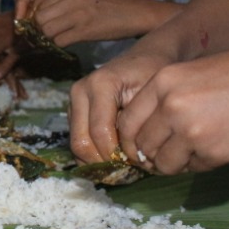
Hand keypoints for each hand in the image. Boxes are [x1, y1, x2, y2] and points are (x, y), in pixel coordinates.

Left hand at [33, 0, 173, 47]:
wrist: (134, 14)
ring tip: (64, 37)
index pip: (40, 6)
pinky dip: (63, 44)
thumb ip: (64, 3)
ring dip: (52, 38)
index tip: (49, 25)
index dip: (41, 19)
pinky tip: (73, 41)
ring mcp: (78, 15)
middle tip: (54, 34)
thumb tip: (43, 17)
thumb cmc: (109, 7)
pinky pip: (61, 41)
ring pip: (47, 31)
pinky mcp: (85, 30)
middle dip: (43, 30)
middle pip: (40, 19)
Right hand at [69, 49, 171, 165]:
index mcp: (99, 85)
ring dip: (98, 160)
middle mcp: (80, 91)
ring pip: (77, 144)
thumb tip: (131, 159)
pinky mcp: (75, 111)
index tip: (138, 164)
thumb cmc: (154, 75)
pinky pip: (79, 140)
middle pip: (81, 142)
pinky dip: (94, 155)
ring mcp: (74, 101)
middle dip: (104, 162)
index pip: (100, 132)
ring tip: (123, 166)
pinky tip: (115, 159)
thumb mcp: (153, 96)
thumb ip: (139, 125)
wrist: (147, 57)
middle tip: (128, 171)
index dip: (117, 155)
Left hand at [74, 43, 228, 173]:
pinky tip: (221, 146)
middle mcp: (171, 105)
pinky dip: (202, 164)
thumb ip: (168, 97)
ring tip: (197, 150)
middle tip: (170, 154)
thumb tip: (147, 133)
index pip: (128, 123)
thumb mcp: (196, 73)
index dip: (133, 140)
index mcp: (163, 81)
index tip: (142, 147)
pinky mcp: (213, 153)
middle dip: (153, 154)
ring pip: (164, 163)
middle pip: (142, 146)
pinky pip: (194, 168)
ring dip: (176, 163)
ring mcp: (191, 131)